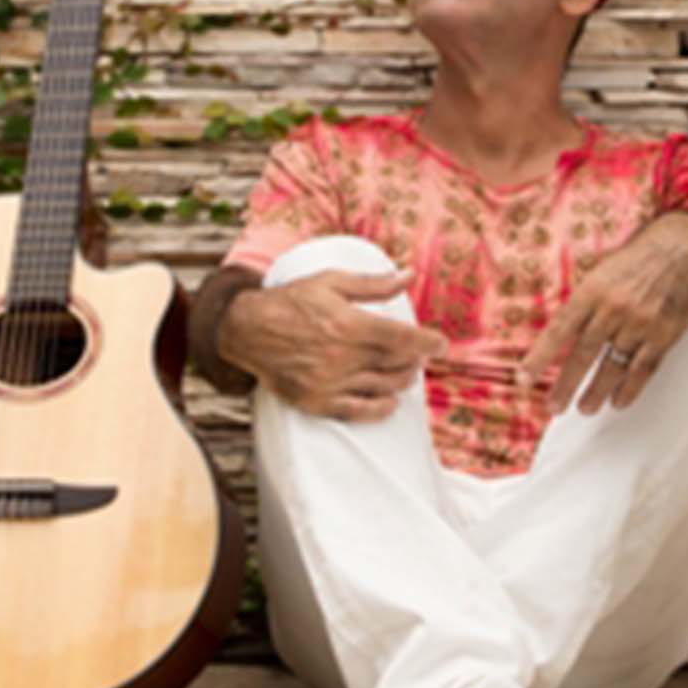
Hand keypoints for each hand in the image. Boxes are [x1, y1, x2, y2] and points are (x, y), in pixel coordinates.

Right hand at [221, 267, 446, 421]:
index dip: (428, 343)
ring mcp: (328, 382)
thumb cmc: (290, 301)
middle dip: (416, 359)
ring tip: (407, 370)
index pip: (401, 339)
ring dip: (403, 380)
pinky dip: (380, 408)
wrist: (246, 330)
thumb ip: (373, 283)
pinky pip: (357, 411)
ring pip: (382, 387)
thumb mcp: (330, 282)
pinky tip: (390, 401)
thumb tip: (409, 275)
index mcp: (347, 324)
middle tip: (421, 354)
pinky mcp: (316, 401)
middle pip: (396, 364)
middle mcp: (340, 356)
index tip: (442, 344)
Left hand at [513, 213, 687, 416]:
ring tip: (585, 409)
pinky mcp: (664, 334)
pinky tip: (618, 402)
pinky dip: (630, 389)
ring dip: (596, 392)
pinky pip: (643, 368)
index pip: (559, 330)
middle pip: (584, 354)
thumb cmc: (637, 261)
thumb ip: (583, 302)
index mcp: (592, 291)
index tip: (524, 378)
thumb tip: (559, 334)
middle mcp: (614, 308)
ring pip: (613, 366)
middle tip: (554, 407)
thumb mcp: (601, 271)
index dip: (539, 357)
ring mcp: (640, 323)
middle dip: (566, 385)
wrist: (683, 250)